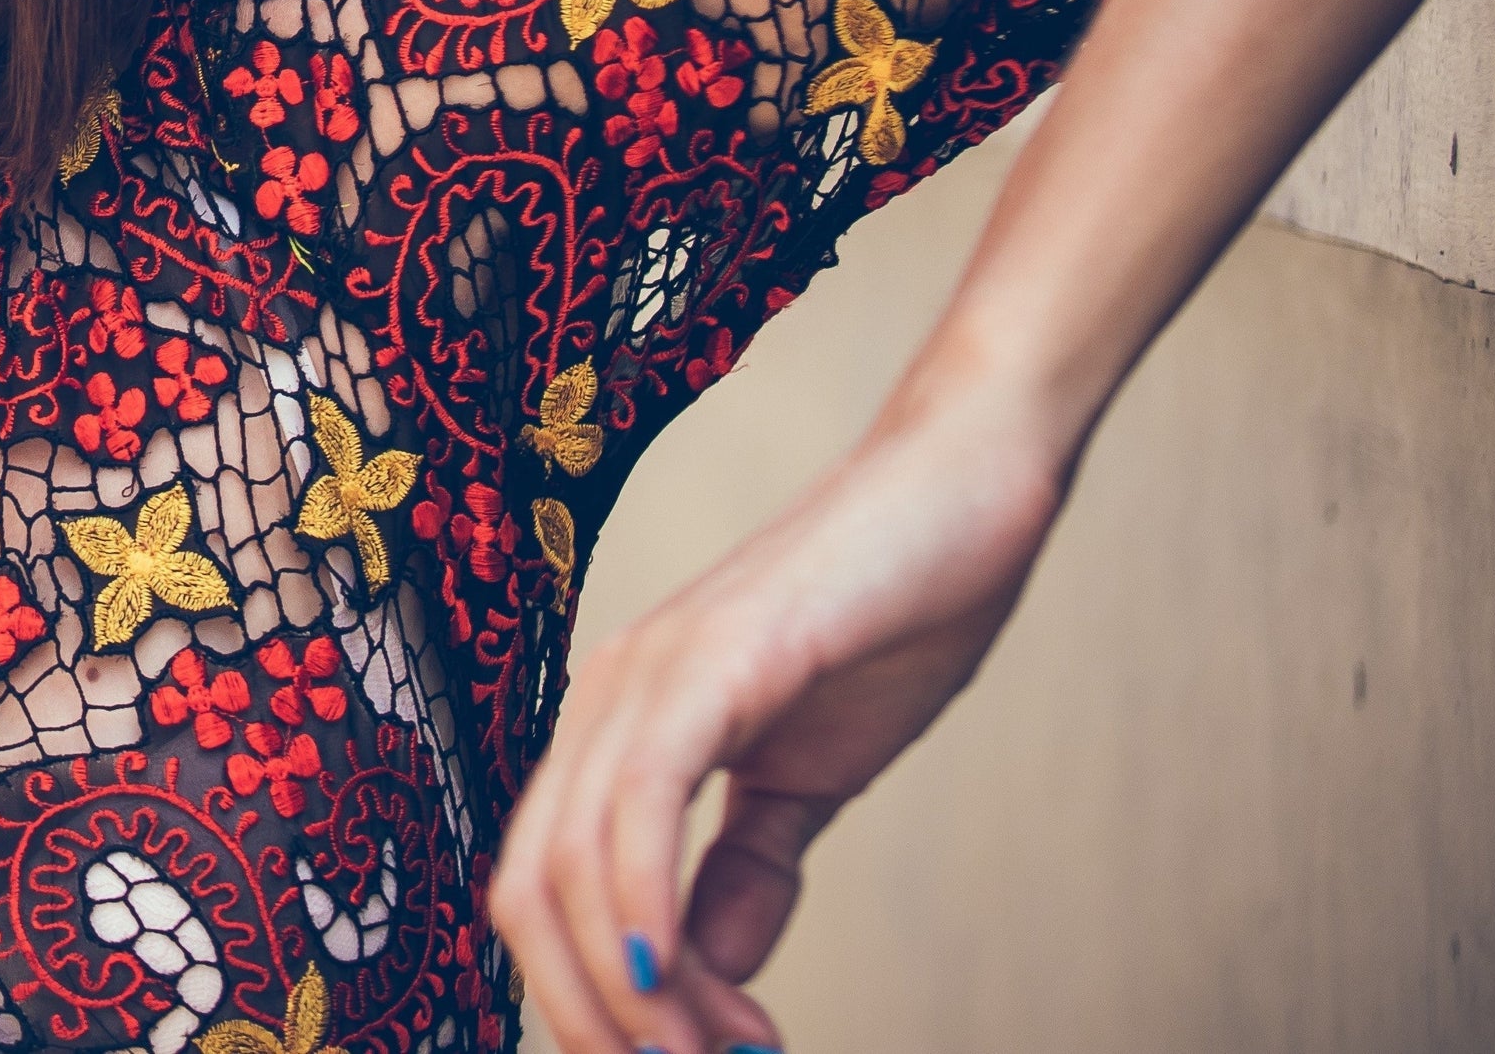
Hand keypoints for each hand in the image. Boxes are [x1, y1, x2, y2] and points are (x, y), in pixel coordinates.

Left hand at [487, 388, 1070, 1052]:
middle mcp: (605, 697)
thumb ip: (749, 868)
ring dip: (636, 995)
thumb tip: (706, 960)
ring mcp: (648, 670)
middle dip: (597, 1018)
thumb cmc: (892, 618)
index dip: (588, 1001)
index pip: (544, 890)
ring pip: (573, 868)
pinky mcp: (713, 656)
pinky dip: (644, 907)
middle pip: (530, 894)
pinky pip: (639, 803)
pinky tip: (675, 977)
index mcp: (616, 725)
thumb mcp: (807, 777)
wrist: (965, 492)